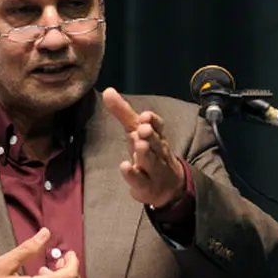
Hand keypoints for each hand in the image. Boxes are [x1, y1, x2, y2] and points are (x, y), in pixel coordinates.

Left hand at [102, 87, 186, 208]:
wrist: (169, 187)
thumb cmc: (149, 153)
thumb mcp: (136, 132)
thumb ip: (123, 112)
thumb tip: (107, 90)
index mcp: (157, 137)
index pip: (159, 127)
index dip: (154, 122)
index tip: (145, 116)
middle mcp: (158, 152)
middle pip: (156, 143)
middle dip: (150, 135)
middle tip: (143, 128)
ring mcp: (153, 170)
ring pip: (151, 161)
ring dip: (145, 153)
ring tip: (139, 144)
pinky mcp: (146, 186)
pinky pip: (140, 181)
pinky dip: (133, 175)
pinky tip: (125, 167)